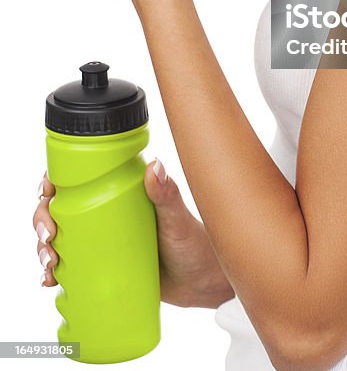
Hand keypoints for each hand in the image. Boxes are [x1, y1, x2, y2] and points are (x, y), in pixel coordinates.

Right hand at [34, 164, 234, 308]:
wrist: (203, 281)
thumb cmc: (194, 242)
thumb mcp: (178, 218)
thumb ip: (167, 194)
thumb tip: (155, 166)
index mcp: (121, 191)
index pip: (80, 177)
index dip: (55, 181)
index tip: (47, 191)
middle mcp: (107, 212)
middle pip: (61, 208)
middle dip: (43, 219)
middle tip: (48, 236)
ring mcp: (103, 240)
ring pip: (60, 238)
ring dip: (44, 249)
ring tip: (50, 265)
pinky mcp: (104, 267)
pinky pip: (71, 267)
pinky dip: (55, 274)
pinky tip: (50, 282)